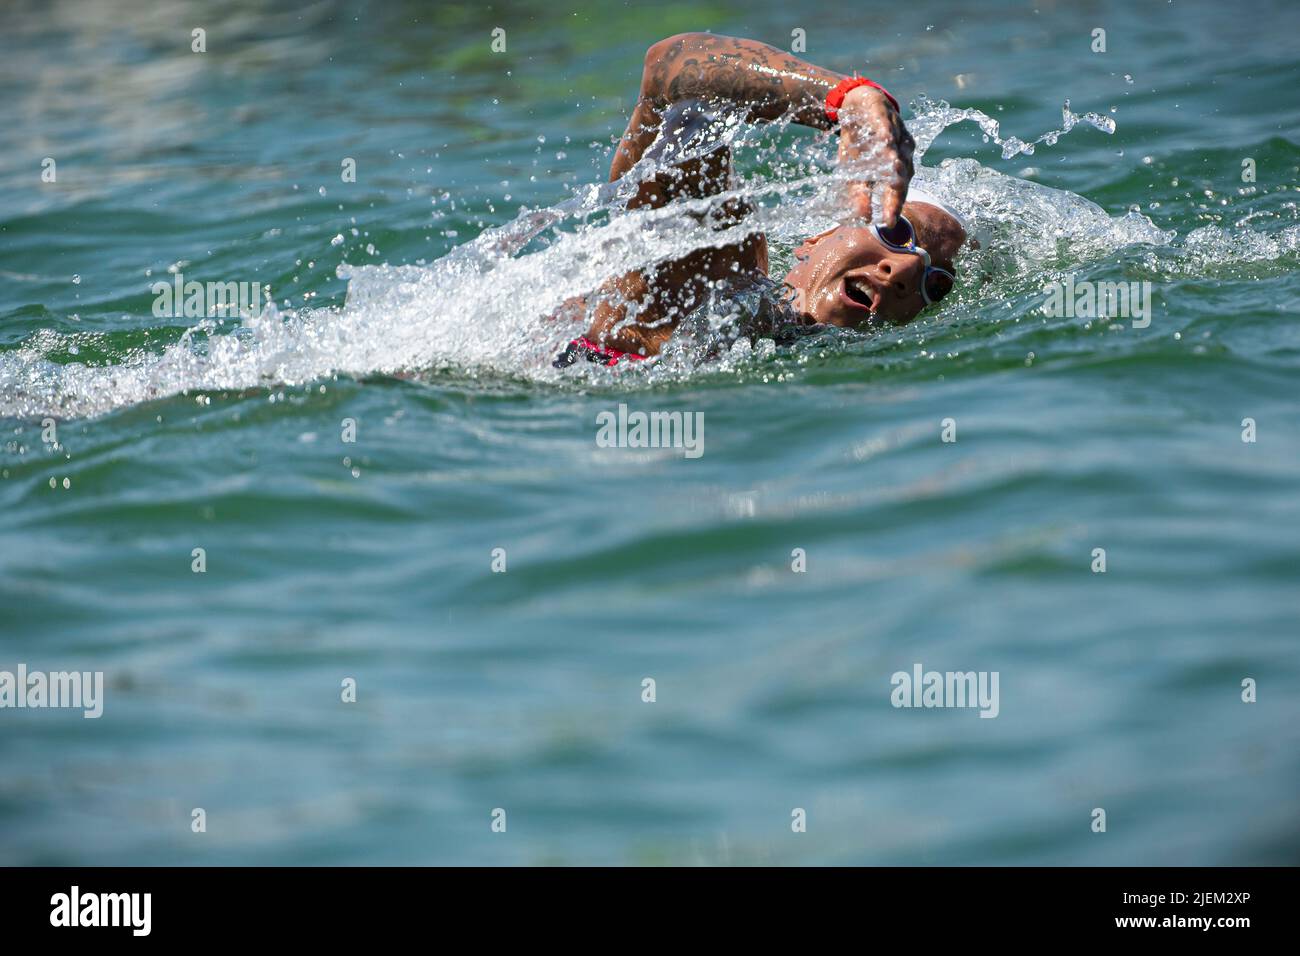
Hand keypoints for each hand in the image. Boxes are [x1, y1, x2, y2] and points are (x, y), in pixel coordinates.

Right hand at [836, 84, 914, 227]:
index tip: (888, 225)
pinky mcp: (882, 116)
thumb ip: (860, 192)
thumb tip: (862, 218)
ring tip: (892, 182)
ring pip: (896, 152)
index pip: (897, 192)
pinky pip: (885, 125)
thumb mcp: (856, 168)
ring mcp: (893, 134)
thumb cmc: (861, 141)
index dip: (893, 207)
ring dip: (895, 166)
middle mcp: (900, 153)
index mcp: (897, 169)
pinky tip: (884, 141)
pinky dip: (886, 134)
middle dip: (895, 195)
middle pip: (900, 176)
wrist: (860, 104)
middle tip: (890, 214)